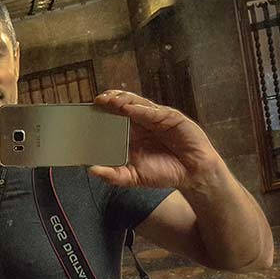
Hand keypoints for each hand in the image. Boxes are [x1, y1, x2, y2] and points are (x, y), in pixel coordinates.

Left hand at [90, 90, 224, 190]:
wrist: (192, 175)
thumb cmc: (163, 173)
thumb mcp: (133, 177)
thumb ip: (113, 175)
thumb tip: (92, 170)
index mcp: (131, 133)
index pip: (113, 118)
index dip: (101, 113)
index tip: (87, 111)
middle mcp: (142, 122)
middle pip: (122, 106)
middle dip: (109, 101)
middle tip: (97, 101)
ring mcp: (156, 118)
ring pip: (136, 104)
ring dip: (123, 101)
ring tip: (110, 101)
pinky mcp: (171, 117)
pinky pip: (154, 112)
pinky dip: (141, 109)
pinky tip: (130, 108)